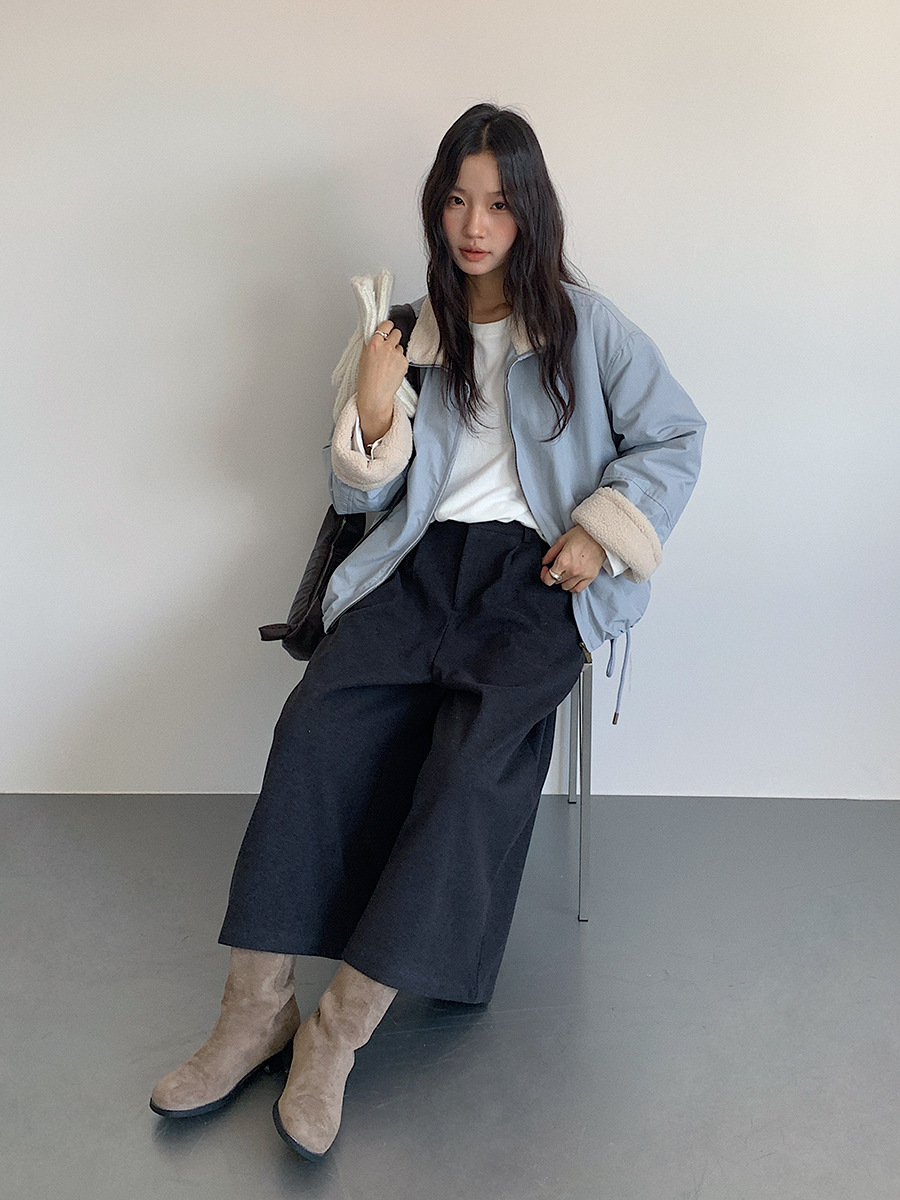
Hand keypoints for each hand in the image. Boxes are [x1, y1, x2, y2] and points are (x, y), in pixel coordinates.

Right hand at [356, 320, 408, 444]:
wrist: (375, 395)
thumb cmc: (366, 380)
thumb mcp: (362, 358)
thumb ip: (370, 344)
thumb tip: (374, 335)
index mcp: (374, 343)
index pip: (385, 325)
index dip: (387, 326)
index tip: (388, 327)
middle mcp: (386, 347)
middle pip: (397, 332)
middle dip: (394, 337)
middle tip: (389, 346)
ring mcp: (397, 354)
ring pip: (400, 346)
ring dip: (396, 352)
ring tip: (388, 364)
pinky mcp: (404, 363)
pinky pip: (404, 357)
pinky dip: (400, 362)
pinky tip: (393, 370)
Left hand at [541, 526, 607, 593]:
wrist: (601, 535)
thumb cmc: (583, 534)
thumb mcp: (563, 540)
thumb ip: (551, 553)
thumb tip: (544, 562)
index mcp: (563, 561)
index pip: (548, 579)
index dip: (544, 575)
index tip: (546, 570)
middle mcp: (572, 571)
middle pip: (557, 582)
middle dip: (554, 575)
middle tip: (557, 568)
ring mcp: (582, 575)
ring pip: (567, 587)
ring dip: (564, 581)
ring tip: (566, 573)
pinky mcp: (591, 577)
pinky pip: (578, 589)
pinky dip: (573, 587)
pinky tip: (573, 580)